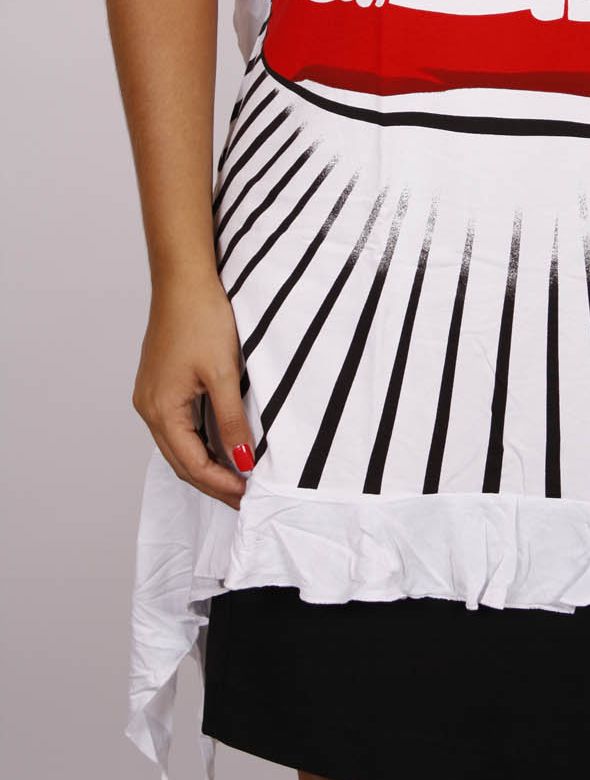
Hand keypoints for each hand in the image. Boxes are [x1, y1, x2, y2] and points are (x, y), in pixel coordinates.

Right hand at [132, 271, 254, 509]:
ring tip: (238, 478)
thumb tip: (242, 461)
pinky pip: (178, 426)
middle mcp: (149, 408)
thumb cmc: (201, 319)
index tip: (250, 495)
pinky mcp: (161, 384)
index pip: (192, 465)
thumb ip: (231, 420)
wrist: (184, 280)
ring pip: (179, 445)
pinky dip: (199, 442)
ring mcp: (152, 396)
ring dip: (207, 464)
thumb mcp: (223, 373)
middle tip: (245, 499)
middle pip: (181, 461)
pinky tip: (221, 446)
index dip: (221, 484)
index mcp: (160, 409)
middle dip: (213, 483)